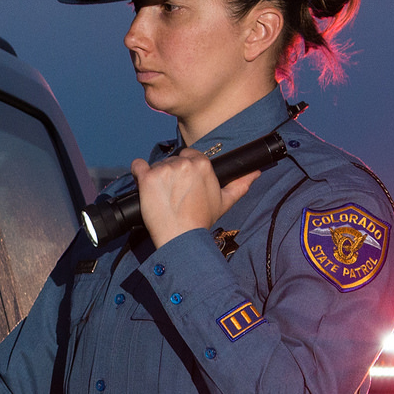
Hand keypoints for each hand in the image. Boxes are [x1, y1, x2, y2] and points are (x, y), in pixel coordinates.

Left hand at [133, 148, 260, 248]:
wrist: (183, 237)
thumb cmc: (202, 220)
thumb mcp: (225, 201)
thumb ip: (240, 184)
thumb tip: (255, 173)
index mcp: (202, 164)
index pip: (189, 155)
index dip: (184, 170)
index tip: (183, 185)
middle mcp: (183, 163)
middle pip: (172, 160)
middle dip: (171, 174)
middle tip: (173, 195)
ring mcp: (164, 170)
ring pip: (157, 165)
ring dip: (156, 178)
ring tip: (162, 198)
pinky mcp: (147, 178)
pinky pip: (138, 166)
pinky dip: (138, 171)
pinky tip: (143, 182)